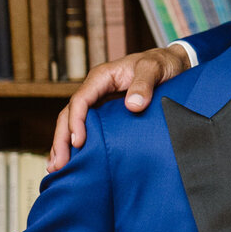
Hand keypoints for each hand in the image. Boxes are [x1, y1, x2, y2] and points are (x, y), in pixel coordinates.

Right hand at [47, 45, 189, 171]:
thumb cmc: (162, 63)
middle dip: (62, 138)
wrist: (173, 63)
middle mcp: (96, 89)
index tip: (78, 142)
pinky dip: (76, 142)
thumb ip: (144, 84)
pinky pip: (87, 127)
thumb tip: (133, 105)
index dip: (76, 121)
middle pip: (70, 113)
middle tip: (58, 164)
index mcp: (102, 77)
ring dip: (64, 143)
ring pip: (73, 122)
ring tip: (57, 168)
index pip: (81, 99)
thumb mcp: (155, 69)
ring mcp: (100, 101)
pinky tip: (73, 159)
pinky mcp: (107, 112)